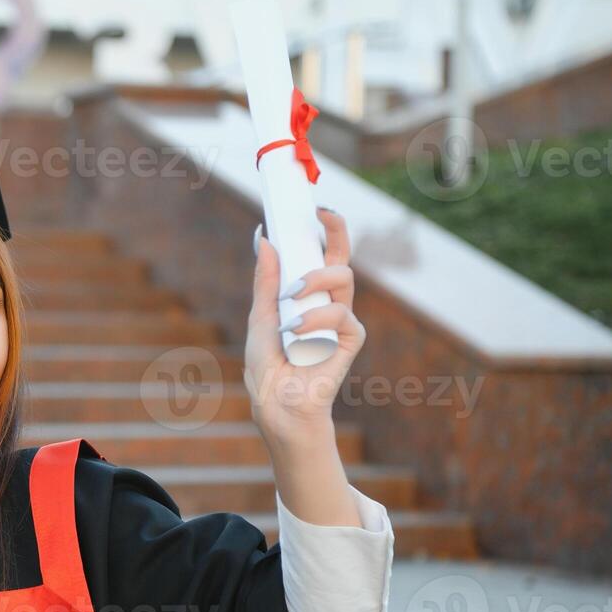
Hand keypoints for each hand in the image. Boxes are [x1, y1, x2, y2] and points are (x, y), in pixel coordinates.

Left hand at [243, 208, 364, 444]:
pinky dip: (316, 320)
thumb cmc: (268, 365)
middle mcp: (328, 302)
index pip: (323, 254)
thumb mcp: (260, 316)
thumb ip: (266, 280)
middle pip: (342, 257)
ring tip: (289, 303)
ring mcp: (341, 320)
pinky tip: (296, 333)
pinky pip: (342, 315)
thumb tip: (265, 238)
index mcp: (308, 294)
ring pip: (344, 279)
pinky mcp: (350, 340)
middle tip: (321, 216)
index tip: (315, 208)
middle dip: (336, 231)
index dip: (326, 229)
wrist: (276, 403)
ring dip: (313, 282)